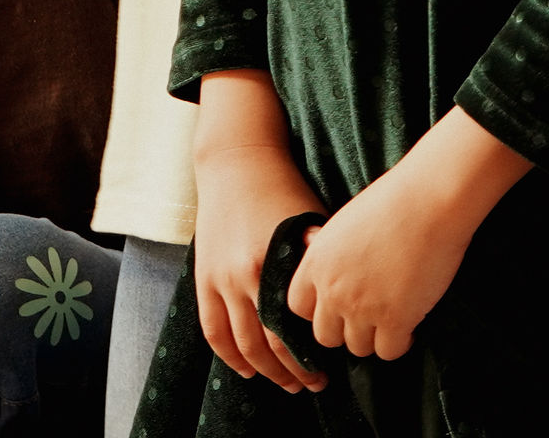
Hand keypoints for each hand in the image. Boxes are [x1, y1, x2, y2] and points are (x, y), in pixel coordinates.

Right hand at [191, 95, 325, 392]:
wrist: (237, 163)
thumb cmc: (283, 189)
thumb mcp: (309, 220)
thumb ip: (321, 257)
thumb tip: (345, 294)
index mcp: (273, 263)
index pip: (293, 327)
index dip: (310, 354)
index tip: (330, 368)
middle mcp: (243, 277)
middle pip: (269, 343)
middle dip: (293, 370)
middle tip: (314, 384)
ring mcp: (219, 279)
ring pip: (241, 343)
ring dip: (264, 370)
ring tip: (286, 383)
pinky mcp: (203, 277)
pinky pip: (212, 328)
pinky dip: (228, 355)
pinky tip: (246, 370)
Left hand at [287, 153, 474, 364]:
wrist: (428, 200)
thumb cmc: (393, 202)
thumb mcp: (344, 226)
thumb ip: (332, 257)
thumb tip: (334, 280)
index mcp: (316, 262)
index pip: (298, 307)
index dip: (319, 310)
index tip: (339, 304)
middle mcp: (332, 289)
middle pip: (325, 336)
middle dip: (345, 329)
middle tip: (368, 316)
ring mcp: (362, 308)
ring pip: (358, 348)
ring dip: (374, 337)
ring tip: (392, 318)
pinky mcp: (395, 319)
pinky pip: (389, 351)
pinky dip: (401, 342)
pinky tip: (411, 323)